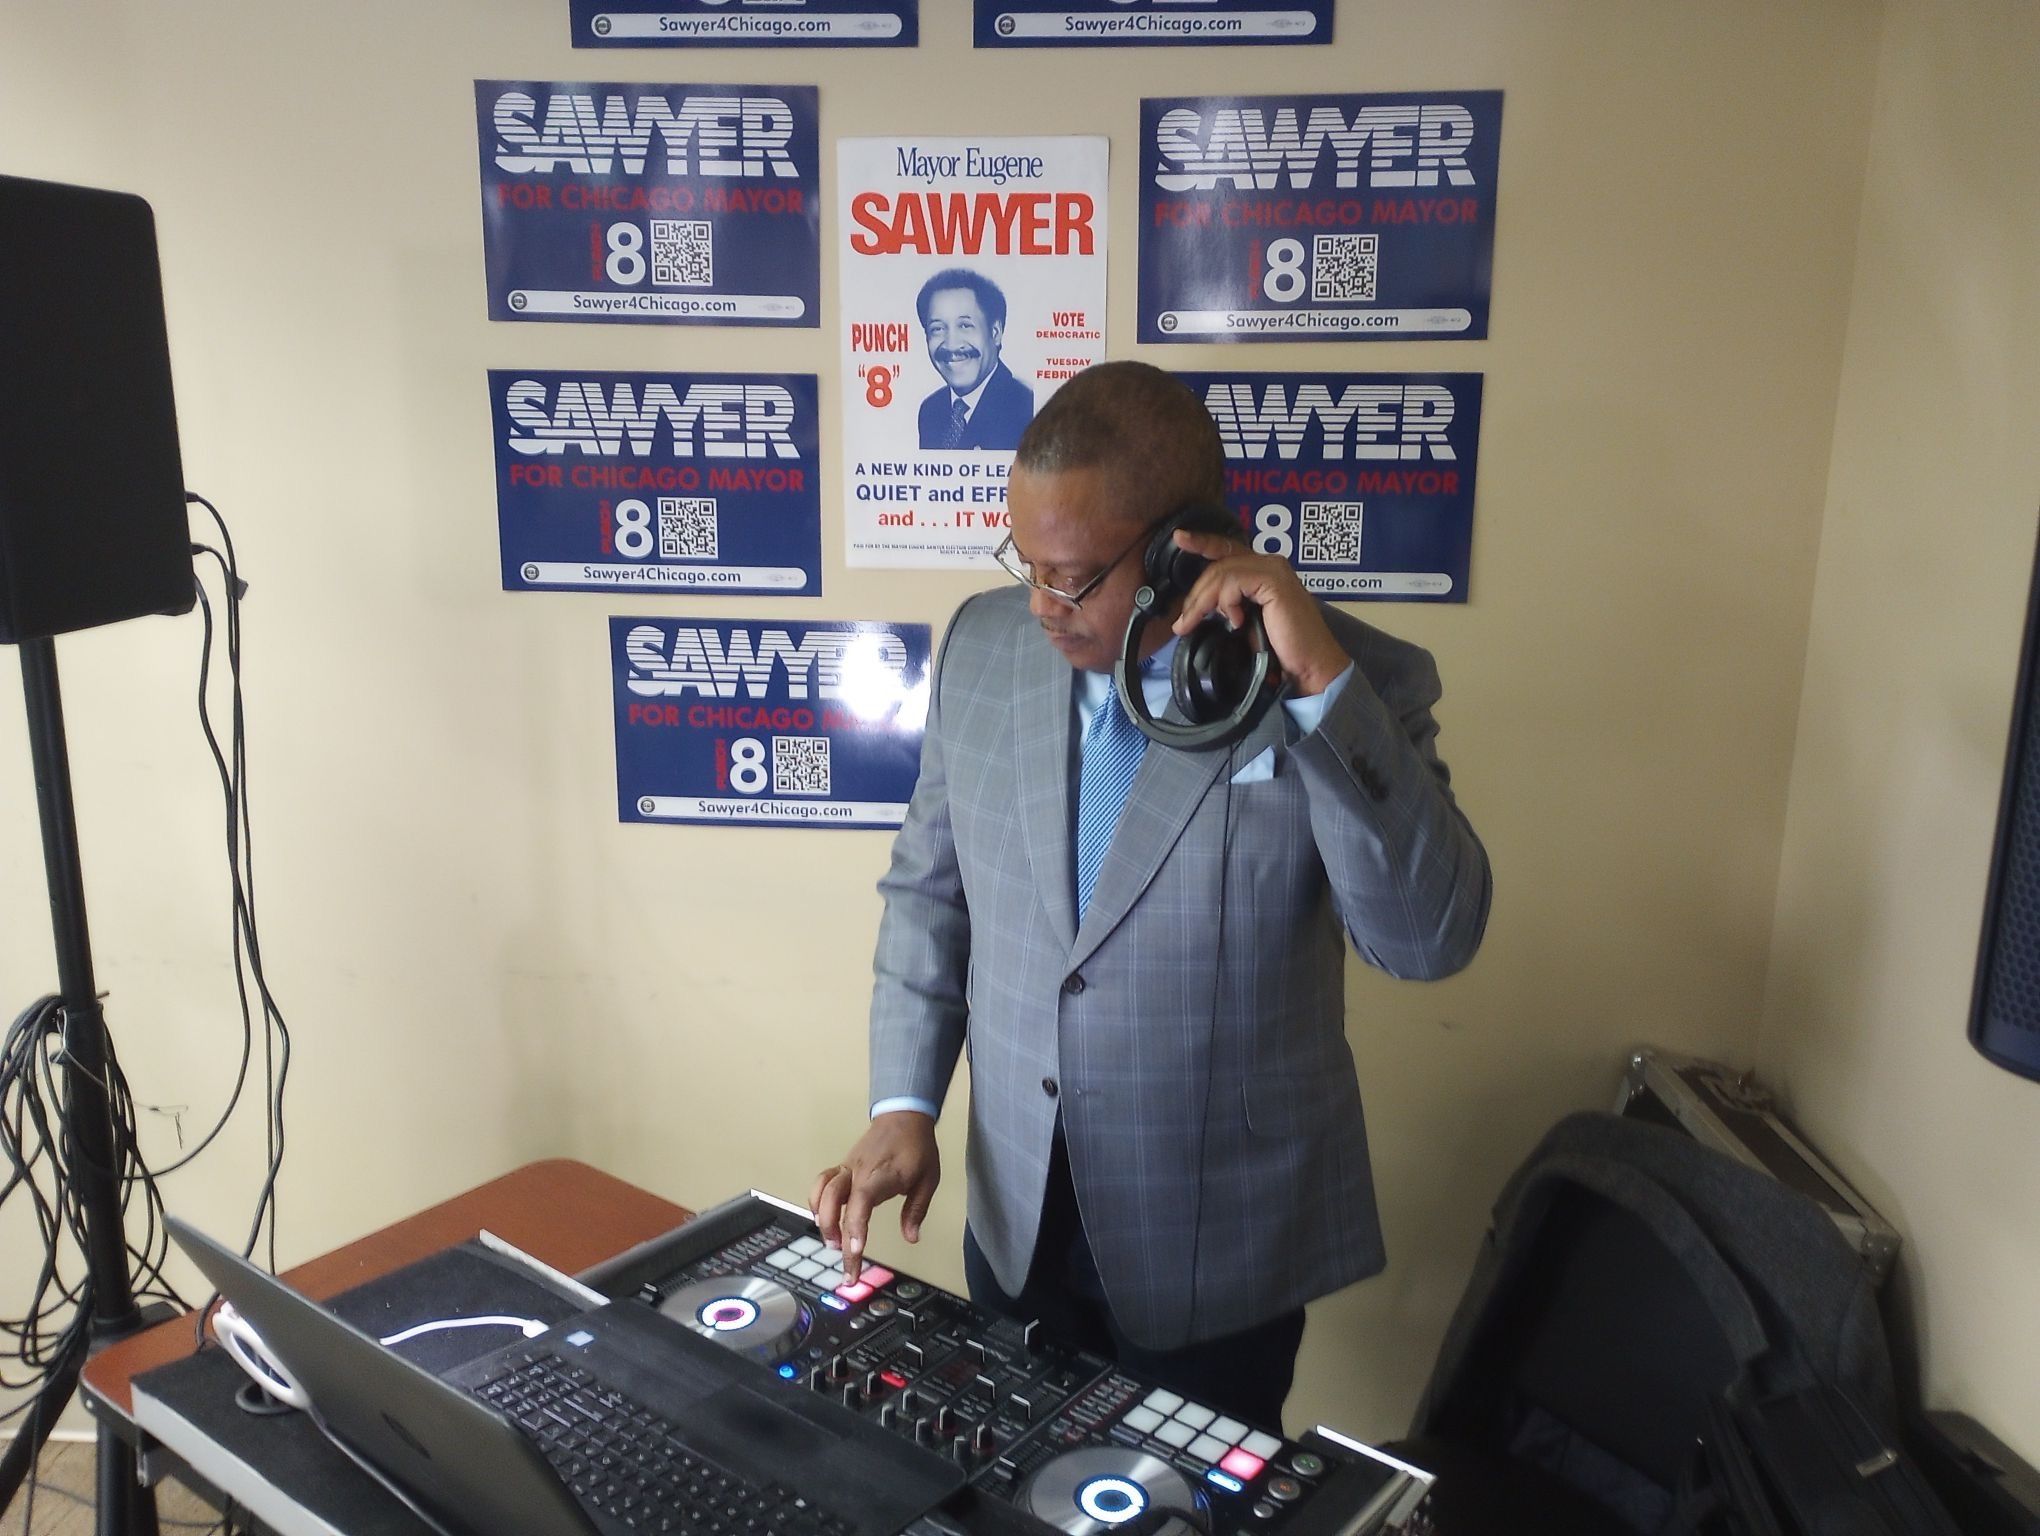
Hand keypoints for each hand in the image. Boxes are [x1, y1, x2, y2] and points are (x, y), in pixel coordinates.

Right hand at [809, 1111, 939, 1282]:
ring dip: (822, 1219)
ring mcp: (847, 1168)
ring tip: (832, 1243)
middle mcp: (858, 1172)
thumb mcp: (928, 1179)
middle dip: (834, 1233)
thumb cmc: (917, 1147)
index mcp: (881, 1174)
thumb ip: (916, 1210)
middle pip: (834, 1200)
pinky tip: (823, 1219)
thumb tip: (911, 1238)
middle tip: (847, 1263)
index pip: (861, 1201)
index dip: (855, 1226)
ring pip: (822, 1191)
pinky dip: (817, 1202)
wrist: (904, 1116)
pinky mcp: (843, 1168)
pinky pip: (822, 1183)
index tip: (855, 1249)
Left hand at [1167, 530, 1349, 695]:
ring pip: (1222, 573)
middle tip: (1183, 622)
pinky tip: (1234, 620)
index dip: (1203, 542)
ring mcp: (1273, 569)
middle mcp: (1270, 563)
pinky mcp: (1273, 580)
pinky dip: (1226, 602)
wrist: (1310, 664)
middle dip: (1196, 593)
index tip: (1180, 538)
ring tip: (1194, 623)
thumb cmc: (1282, 648)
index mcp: (1265, 570)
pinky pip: (1233, 582)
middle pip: (1219, 564)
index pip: (1228, 550)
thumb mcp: (1248, 620)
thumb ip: (1230, 604)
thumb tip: (1202, 605)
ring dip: (1202, 601)